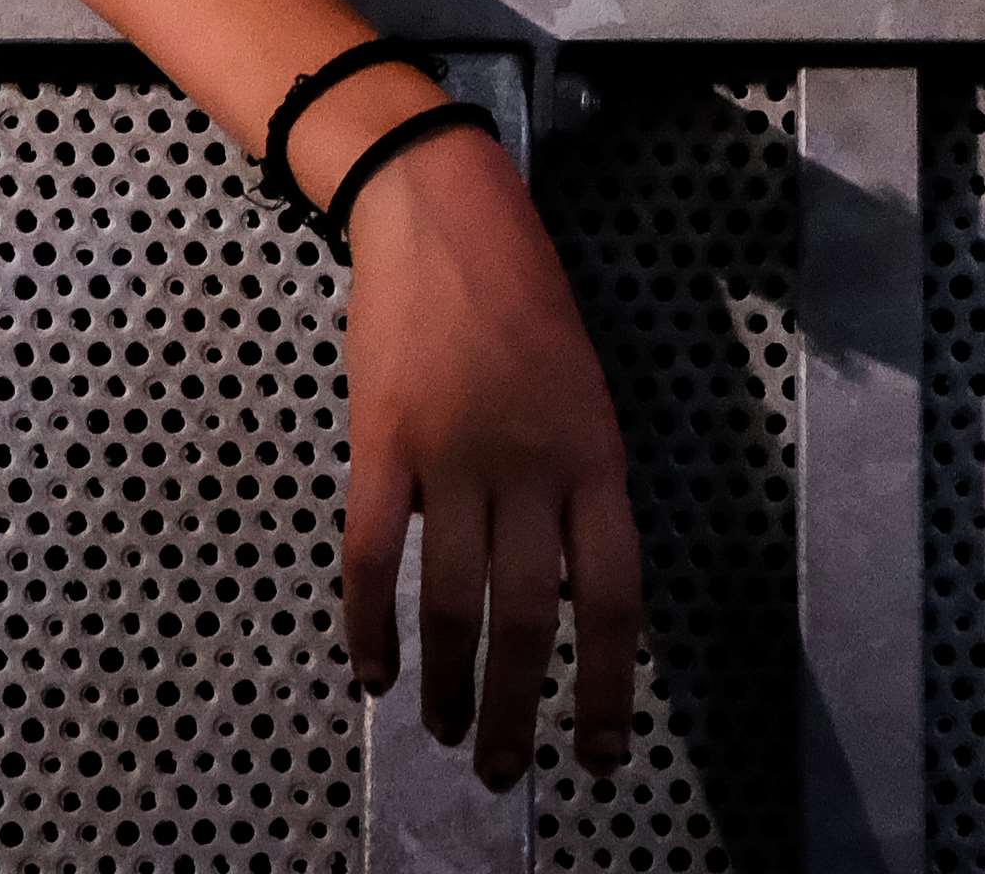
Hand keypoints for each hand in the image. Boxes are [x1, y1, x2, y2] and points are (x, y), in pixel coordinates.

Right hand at [337, 130, 641, 788]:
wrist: (444, 213)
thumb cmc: (523, 300)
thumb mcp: (582, 393)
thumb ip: (577, 490)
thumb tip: (562, 596)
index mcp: (595, 454)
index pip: (613, 597)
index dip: (608, 687)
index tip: (600, 753)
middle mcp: (531, 464)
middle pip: (530, 618)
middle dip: (520, 710)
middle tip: (507, 771)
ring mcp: (453, 453)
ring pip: (453, 602)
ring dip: (451, 683)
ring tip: (448, 732)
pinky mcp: (383, 441)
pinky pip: (373, 556)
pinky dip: (370, 626)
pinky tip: (375, 673)